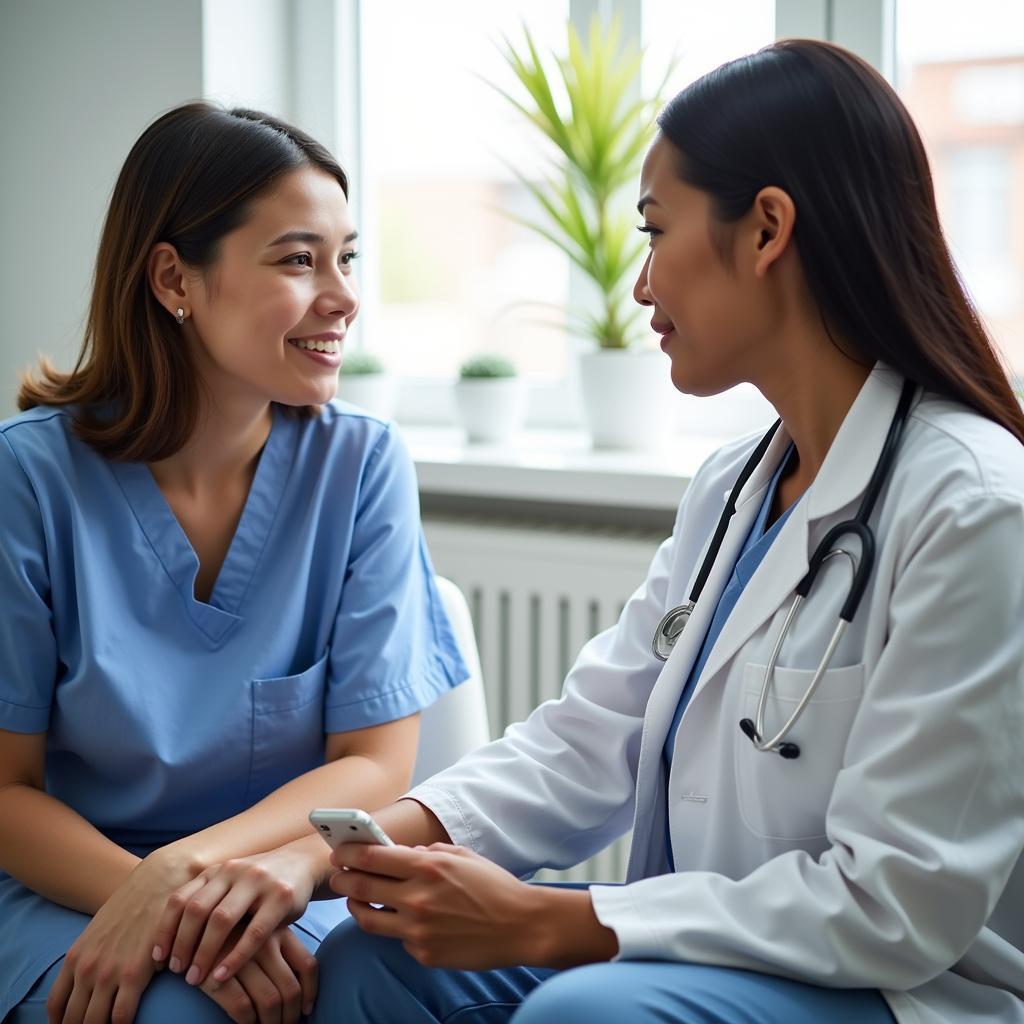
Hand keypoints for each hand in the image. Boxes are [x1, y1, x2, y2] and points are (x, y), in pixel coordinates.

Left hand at [46, 851, 196, 1023]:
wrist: (157, 882)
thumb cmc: (133, 906)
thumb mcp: (100, 931)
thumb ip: (89, 958)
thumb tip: (87, 986)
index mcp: (76, 958)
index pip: (57, 1007)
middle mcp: (86, 969)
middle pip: (74, 1019)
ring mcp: (108, 973)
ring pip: (94, 1022)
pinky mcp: (134, 974)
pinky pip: (121, 1016)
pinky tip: (130, 1022)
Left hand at [152, 845, 319, 987]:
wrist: (301, 863)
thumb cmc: (257, 885)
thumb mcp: (229, 886)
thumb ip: (205, 901)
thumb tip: (165, 940)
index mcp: (216, 871)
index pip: (180, 899)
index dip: (165, 930)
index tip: (158, 958)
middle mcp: (233, 871)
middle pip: (197, 909)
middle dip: (182, 944)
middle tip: (176, 972)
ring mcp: (258, 881)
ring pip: (222, 920)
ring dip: (204, 953)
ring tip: (195, 979)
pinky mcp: (281, 896)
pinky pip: (254, 932)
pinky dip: (236, 957)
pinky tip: (223, 975)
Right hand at [197, 926, 316, 1023]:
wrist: (187, 924)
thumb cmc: (229, 934)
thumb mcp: (259, 933)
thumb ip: (278, 951)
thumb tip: (299, 991)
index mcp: (280, 931)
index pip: (307, 965)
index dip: (310, 992)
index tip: (306, 1010)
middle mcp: (265, 942)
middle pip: (290, 989)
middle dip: (290, 1016)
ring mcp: (242, 957)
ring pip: (270, 1001)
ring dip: (271, 1023)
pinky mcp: (217, 973)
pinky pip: (243, 1007)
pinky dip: (248, 1022)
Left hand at [328, 842, 550, 968]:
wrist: (521, 925)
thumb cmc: (494, 885)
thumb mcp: (462, 855)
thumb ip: (428, 854)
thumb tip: (402, 856)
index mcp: (428, 867)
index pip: (373, 857)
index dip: (349, 853)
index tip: (339, 851)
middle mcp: (417, 898)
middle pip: (361, 888)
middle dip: (342, 880)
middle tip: (337, 877)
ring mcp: (418, 929)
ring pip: (368, 920)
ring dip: (356, 907)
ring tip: (356, 900)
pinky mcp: (423, 953)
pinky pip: (398, 938)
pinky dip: (395, 927)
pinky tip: (402, 920)